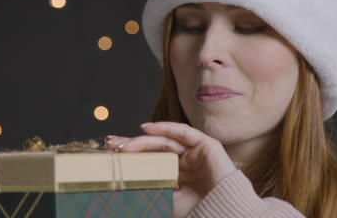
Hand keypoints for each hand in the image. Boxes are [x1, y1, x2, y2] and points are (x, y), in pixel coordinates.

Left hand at [105, 122, 235, 217]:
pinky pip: (183, 132)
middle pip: (155, 148)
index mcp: (176, 175)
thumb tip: (122, 187)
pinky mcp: (206, 145)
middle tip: (112, 144)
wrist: (224, 212)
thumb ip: (150, 190)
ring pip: (166, 141)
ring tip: (125, 144)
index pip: (151, 160)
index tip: (112, 154)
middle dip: (133, 145)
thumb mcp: (166, 200)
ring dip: (144, 139)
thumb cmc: (198, 210)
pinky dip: (165, 127)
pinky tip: (146, 128)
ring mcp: (195, 152)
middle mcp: (184, 162)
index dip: (132, 156)